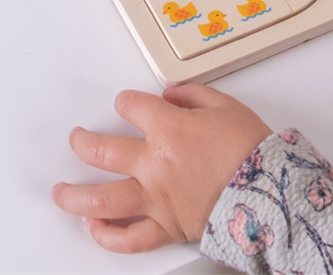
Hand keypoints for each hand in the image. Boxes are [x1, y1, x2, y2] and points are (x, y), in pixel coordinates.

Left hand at [51, 84, 271, 253]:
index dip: (125, 102)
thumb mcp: (226, 106)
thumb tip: (171, 94)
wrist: (272, 191)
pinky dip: (107, 235)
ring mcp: (156, 199)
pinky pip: (129, 238)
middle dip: (83, 142)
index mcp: (169, 130)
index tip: (125, 104)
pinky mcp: (166, 227)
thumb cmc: (252, 149)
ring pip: (101, 199)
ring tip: (60, 191)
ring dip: (73, 194)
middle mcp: (154, 164)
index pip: (131, 108)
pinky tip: (94, 228)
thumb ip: (193, 96)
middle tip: (76, 139)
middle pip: (102, 151)